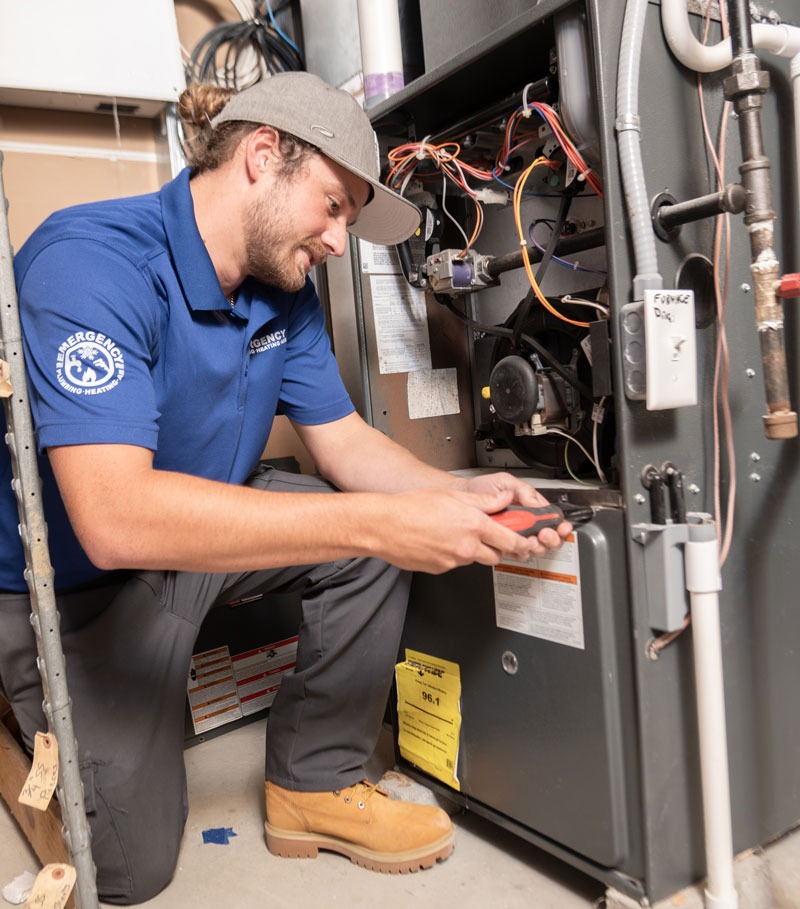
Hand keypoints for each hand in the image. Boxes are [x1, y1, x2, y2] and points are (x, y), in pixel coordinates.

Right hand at [377, 481, 572, 573]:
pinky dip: (453, 555)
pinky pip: (455, 564)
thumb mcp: (453, 496)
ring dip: (474, 550)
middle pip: (497, 555)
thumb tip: (505, 500)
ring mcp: (453, 561)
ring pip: (475, 559)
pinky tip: (439, 541)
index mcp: (473, 525)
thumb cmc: (411, 507)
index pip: (511, 540)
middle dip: (498, 548)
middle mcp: (467, 546)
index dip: (522, 541)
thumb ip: (485, 501)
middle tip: (490, 536)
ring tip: (455, 534)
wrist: (383, 525)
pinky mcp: (440, 570)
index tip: (527, 540)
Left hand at [460, 472, 572, 556]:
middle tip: (542, 534)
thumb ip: (524, 491)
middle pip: (548, 538)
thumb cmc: (483, 488)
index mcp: (532, 506)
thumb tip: (538, 504)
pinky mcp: (503, 544)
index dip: (560, 526)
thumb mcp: (506, 482)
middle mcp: (526, 522)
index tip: (559, 528)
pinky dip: (519, 553)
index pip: (553, 519)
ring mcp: (516, 535)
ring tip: (529, 540)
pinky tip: (515, 547)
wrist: (462, 498)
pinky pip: (516, 554)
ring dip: (535, 547)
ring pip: (534, 548)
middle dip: (550, 539)